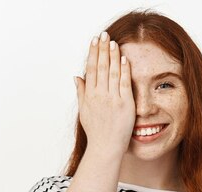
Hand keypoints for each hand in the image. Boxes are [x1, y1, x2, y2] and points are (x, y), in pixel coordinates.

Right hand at [74, 31, 135, 157]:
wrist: (105, 147)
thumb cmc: (95, 132)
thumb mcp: (84, 111)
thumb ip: (81, 92)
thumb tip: (76, 77)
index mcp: (89, 96)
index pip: (91, 69)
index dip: (93, 53)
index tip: (94, 41)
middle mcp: (99, 95)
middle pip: (101, 67)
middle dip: (102, 49)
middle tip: (103, 34)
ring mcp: (112, 99)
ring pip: (112, 72)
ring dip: (113, 55)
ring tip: (113, 41)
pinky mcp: (125, 104)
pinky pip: (125, 83)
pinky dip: (124, 70)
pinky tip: (124, 58)